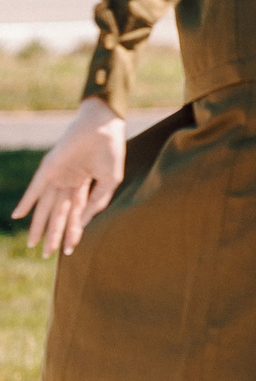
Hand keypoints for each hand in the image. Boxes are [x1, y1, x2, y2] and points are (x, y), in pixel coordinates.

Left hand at [11, 98, 126, 256]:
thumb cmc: (111, 150)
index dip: (74, 230)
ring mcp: (58, 176)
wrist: (103, 126)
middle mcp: (68, 182)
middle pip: (59, 213)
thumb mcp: (110, 181)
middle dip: (54, 234)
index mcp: (84, 184)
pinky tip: (18, 215)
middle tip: (47, 255)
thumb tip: (82, 223)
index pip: (76, 212)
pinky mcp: (49, 168)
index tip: (70, 248)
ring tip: (34, 244)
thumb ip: (97, 202)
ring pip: (46, 206)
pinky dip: (26, 202)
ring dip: (40, 225)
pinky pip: (35, 188)